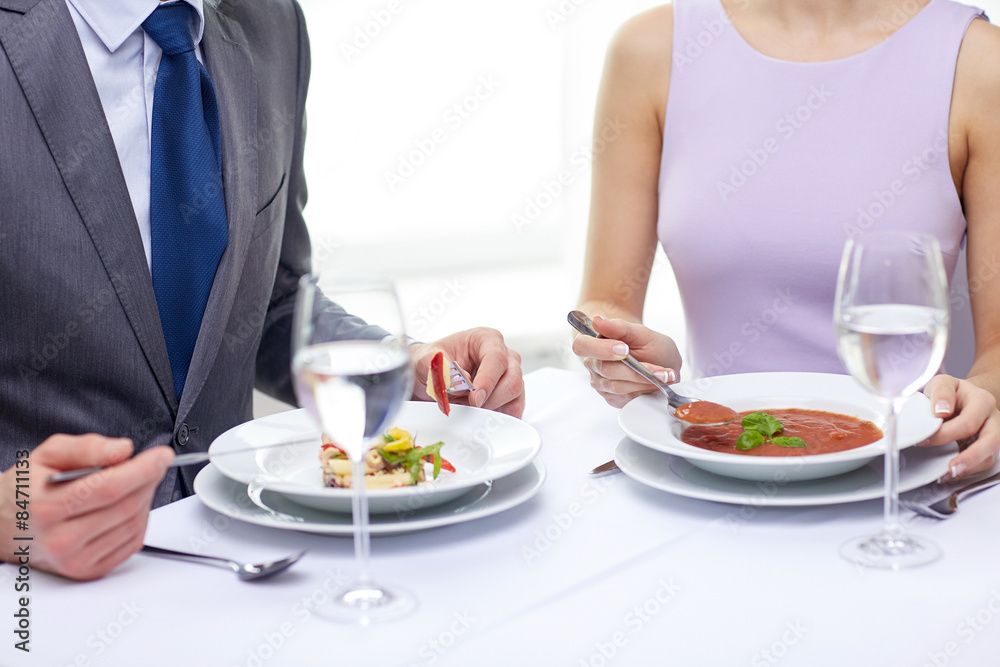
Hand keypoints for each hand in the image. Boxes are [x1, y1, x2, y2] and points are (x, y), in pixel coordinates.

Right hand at [0, 435, 173, 580]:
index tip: (163, 456)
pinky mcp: (89, 570)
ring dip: (145, 498)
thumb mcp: (47, 454)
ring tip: (136, 482)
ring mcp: (76, 560)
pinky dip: (139, 519)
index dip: (143, 469)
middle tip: (154, 464)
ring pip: (134, 524)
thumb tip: (123, 450)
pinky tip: (129, 505)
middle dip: (149, 480)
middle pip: (126, 507)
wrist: (4, 527)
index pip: (109, 488)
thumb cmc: (27, 490)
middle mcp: (61, 539)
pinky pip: (132, 542)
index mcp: (47, 507)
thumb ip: (87, 447)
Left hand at [411, 328, 523, 416]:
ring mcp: (511, 375)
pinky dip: (498, 416)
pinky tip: (480, 415)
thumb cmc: (433, 363)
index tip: (474, 398)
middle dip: (490, 399)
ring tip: (468, 408)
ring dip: (492, 408)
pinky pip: (514, 410)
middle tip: (468, 406)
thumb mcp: (426, 360)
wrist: (432, 376)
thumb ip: (440, 369)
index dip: (487, 380)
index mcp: (487, 339)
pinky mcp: (511, 395)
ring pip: (515, 396)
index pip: (497, 359)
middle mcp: (504, 356)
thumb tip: (459, 382)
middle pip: (512, 380)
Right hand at [571, 315, 681, 407]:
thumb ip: (619, 327)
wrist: (655, 360)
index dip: (602, 349)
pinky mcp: (611, 397)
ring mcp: (600, 383)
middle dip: (635, 369)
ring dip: (644, 381)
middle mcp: (592, 364)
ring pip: (618, 386)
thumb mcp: (640, 332)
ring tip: (664, 374)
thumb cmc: (645, 344)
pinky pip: (626, 398)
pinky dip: (645, 390)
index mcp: (592, 343)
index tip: (625, 348)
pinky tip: (656, 382)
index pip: (582, 346)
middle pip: (606, 369)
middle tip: (658, 368)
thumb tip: (597, 321)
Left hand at [923, 375, 999, 480]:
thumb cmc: (953, 392)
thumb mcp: (943, 383)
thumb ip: (941, 392)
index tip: (923, 439)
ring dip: (969, 468)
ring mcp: (993, 435)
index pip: (969, 422)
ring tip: (947, 475)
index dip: (946, 433)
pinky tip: (948, 474)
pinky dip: (966, 471)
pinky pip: (982, 463)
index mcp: (982, 401)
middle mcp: (992, 419)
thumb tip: (940, 411)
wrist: (966, 396)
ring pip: (989, 456)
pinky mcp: (987, 448)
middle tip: (950, 468)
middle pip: (990, 442)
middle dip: (970, 458)